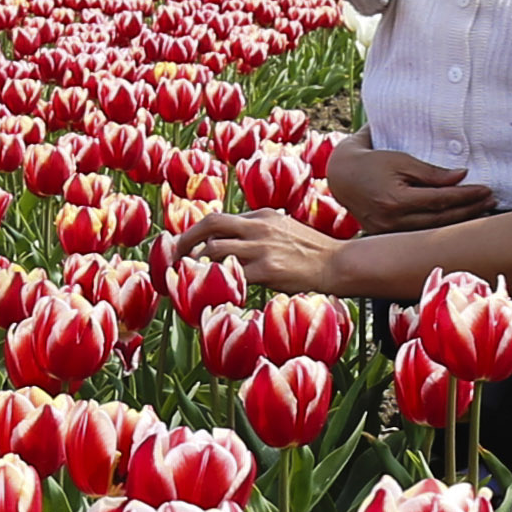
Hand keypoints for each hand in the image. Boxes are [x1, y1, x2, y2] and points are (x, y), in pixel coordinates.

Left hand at [176, 209, 350, 296]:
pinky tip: (210, 294)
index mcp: (262, 216)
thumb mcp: (287, 230)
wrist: (339, 264)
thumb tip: (237, 244)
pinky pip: (231, 276)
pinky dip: (216, 285)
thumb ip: (262, 233)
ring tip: (188, 281)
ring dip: (196, 266)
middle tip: (173, 257)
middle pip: (210, 224)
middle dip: (186, 239)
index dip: (197, 232)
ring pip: (214, 251)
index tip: (184, 245)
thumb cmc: (315, 254)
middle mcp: (259, 226)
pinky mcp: (267, 269)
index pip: (220, 218)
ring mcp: (261, 247)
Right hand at [327, 141, 494, 231]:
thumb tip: (460, 176)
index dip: (465, 195)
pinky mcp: (386, 236)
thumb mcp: (400, 159)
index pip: (439, 200)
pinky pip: (419, 235)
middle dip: (468, 210)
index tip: (485, 189)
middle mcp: (392, 220)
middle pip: (440, 219)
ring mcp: (388, 232)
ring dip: (459, 222)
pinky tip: (457, 222)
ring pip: (432, 231)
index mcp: (395, 200)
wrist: (342, 176)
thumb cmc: (372, 162)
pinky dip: (440, 229)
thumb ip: (430, 172)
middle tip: (490, 201)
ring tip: (480, 212)